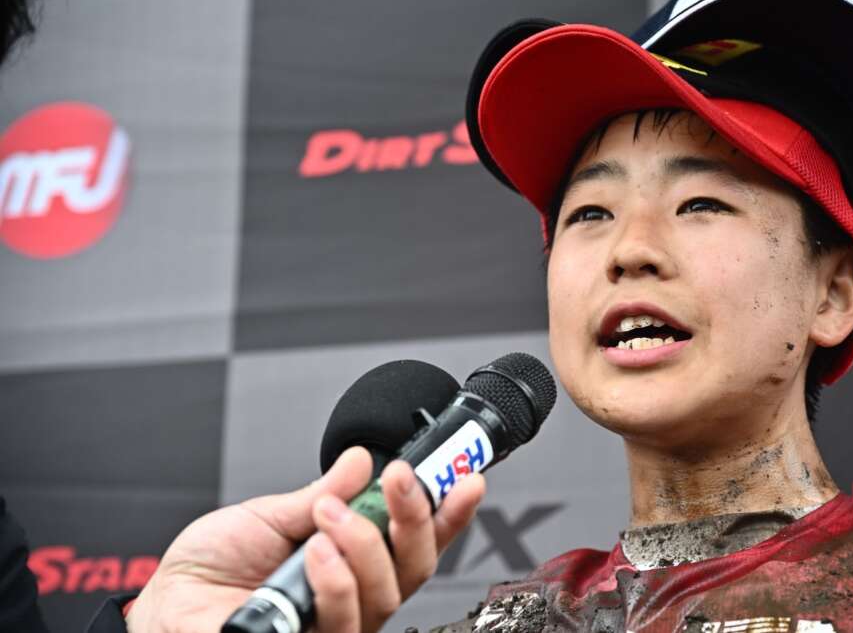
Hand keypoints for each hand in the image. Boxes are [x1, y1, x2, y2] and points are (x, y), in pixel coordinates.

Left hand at [125, 446, 485, 632]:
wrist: (162, 606)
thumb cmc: (207, 569)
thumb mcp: (269, 514)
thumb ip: (322, 492)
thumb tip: (360, 459)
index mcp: (349, 560)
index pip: (413, 540)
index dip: (448, 513)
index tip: (468, 478)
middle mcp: (352, 596)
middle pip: (416, 568)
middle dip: (415, 518)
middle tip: (397, 480)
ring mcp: (334, 625)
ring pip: (387, 594)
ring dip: (364, 546)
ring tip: (327, 517)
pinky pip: (348, 623)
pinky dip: (337, 582)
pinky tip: (316, 555)